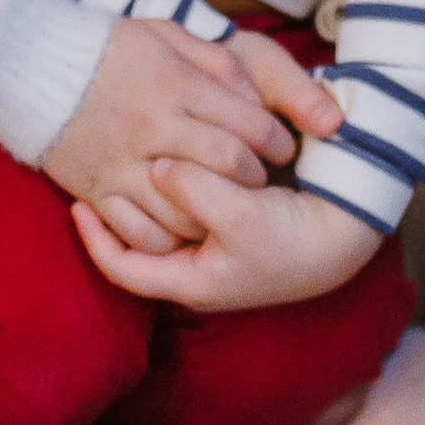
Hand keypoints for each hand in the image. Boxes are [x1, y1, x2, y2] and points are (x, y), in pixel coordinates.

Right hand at [42, 19, 300, 235]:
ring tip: (228, 207)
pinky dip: (169, 240)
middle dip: (256, 177)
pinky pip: (139, 234)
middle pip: (225, 166)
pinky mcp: (98, 191)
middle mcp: (152, 127)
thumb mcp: (167, 35)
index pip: (247, 123)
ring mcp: (123, 164)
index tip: (284, 147)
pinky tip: (183, 230)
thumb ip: (216, 63)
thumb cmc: (110, 48)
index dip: (276, 140)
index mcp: (174, 84)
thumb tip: (259, 96)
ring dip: (218, 213)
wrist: (33, 67)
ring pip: (188, 209)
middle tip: (263, 179)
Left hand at [71, 162, 376, 312]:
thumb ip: (197, 193)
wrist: (348, 228)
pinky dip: (172, 175)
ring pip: (159, 215)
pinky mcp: (228, 214)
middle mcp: (196, 264)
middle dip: (116, 206)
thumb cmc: (295, 236)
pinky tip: (162, 144)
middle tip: (94, 166)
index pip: (124, 268)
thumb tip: (158, 168)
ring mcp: (211, 241)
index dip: (95, 238)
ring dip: (141, 188)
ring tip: (119, 151)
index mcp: (192, 281)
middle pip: (138, 239)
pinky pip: (185, 197)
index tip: (75, 202)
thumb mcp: (243, 217)